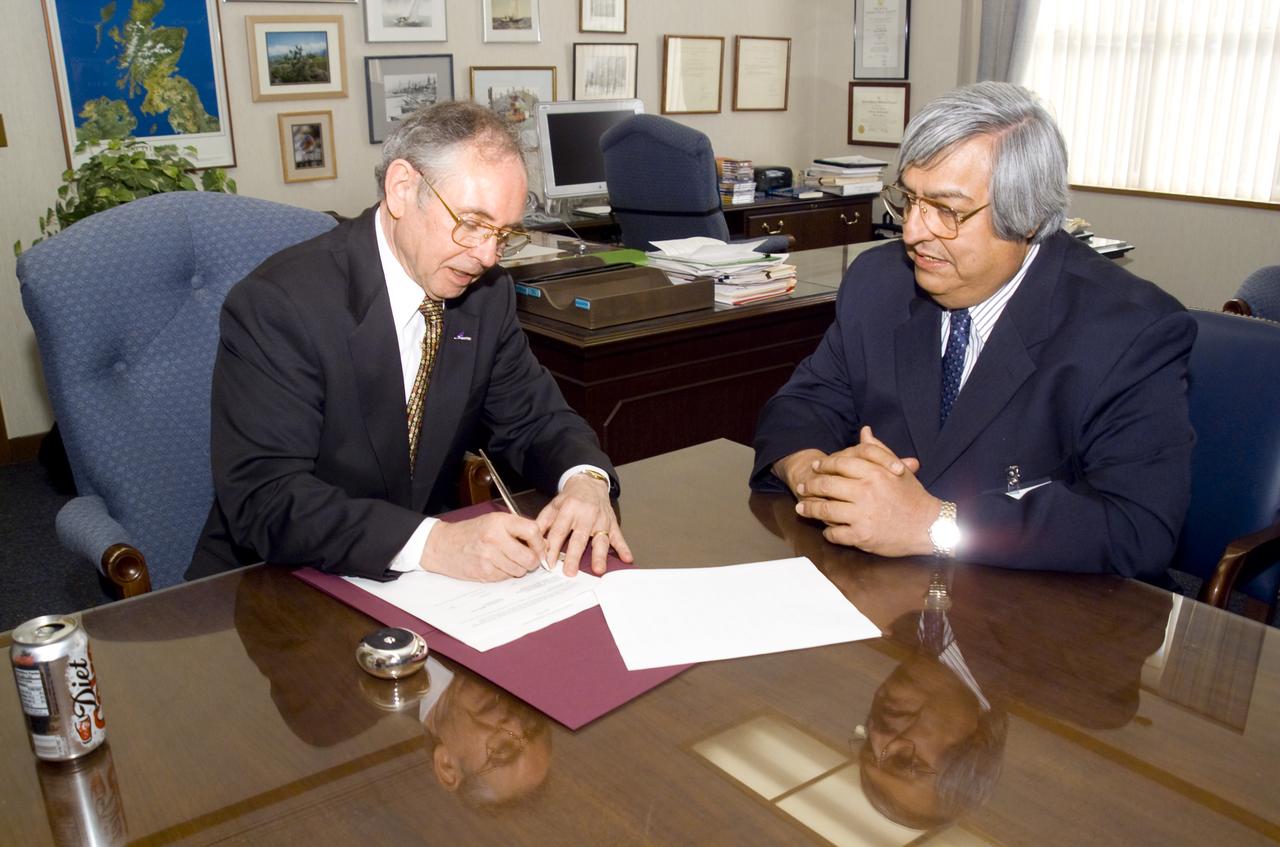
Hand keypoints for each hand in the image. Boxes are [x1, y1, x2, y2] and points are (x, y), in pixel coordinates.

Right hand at [421, 512, 546, 580]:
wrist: (442, 545)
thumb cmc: (469, 533)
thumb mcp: (493, 522)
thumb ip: (517, 529)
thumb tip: (542, 543)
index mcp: (499, 522)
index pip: (533, 531)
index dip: (540, 542)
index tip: (539, 547)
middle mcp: (495, 538)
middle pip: (530, 557)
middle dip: (532, 561)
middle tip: (527, 558)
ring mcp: (489, 557)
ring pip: (520, 570)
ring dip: (518, 568)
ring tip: (506, 560)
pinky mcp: (484, 572)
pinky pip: (506, 577)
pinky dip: (505, 573)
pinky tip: (494, 565)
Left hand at [536, 471, 632, 575]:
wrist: (589, 483)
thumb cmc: (570, 498)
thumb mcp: (553, 505)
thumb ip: (542, 522)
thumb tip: (532, 540)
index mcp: (569, 509)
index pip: (559, 532)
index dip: (553, 548)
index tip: (548, 564)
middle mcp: (586, 515)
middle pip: (579, 538)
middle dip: (574, 556)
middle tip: (570, 572)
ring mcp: (601, 520)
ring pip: (600, 540)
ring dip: (599, 555)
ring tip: (598, 569)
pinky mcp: (612, 523)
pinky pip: (618, 537)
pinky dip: (623, 548)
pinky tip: (627, 558)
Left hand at [794, 427, 937, 556]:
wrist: (930, 527)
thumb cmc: (913, 496)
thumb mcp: (896, 469)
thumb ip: (878, 450)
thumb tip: (864, 431)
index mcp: (873, 473)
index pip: (838, 464)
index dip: (823, 465)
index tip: (815, 467)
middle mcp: (865, 492)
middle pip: (826, 486)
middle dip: (810, 487)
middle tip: (802, 488)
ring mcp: (862, 515)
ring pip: (825, 510)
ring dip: (810, 510)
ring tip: (802, 509)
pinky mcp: (861, 536)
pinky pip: (835, 533)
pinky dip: (828, 532)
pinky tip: (827, 530)